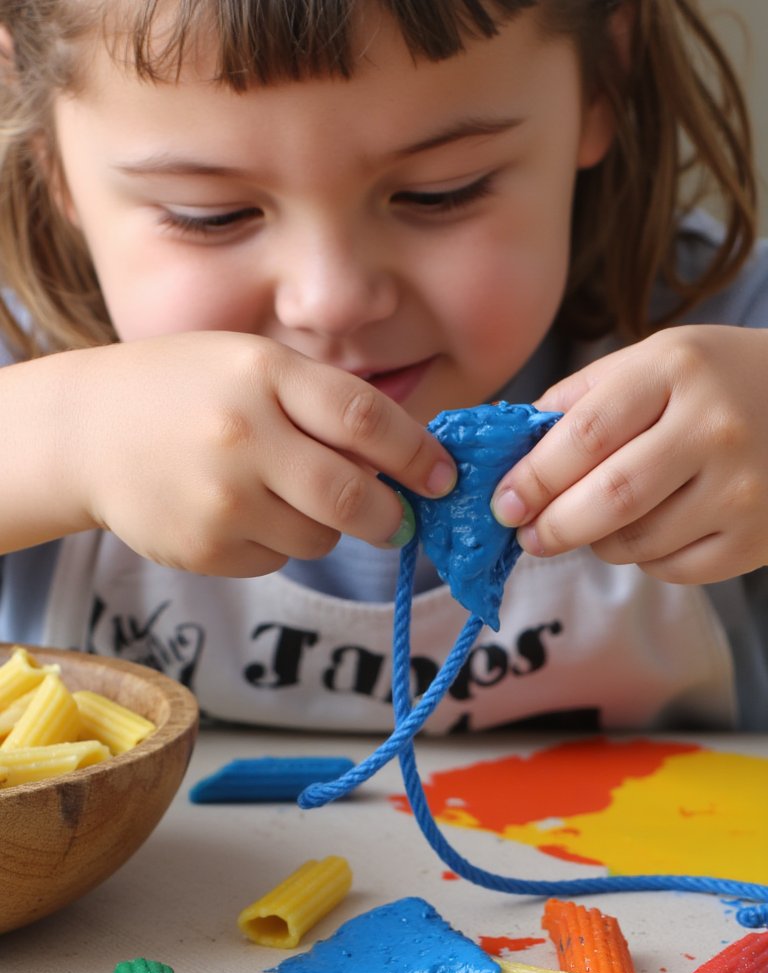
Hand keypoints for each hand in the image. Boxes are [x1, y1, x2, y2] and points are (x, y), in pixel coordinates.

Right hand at [52, 332, 455, 574]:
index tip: (442, 476)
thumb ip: (320, 404)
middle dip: (390, 516)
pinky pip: (276, 559)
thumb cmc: (184, 391)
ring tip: (285, 496)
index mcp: (263, 375)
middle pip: (353, 495)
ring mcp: (223, 498)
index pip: (365, 420)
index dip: (416, 455)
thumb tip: (404, 459)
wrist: (85, 434)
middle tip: (397, 520)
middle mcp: (244, 436)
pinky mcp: (207, 548)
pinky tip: (241, 512)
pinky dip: (277, 543)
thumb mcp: (249, 367)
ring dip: (326, 527)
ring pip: (319, 537)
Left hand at [491, 325, 767, 582]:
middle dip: (553, 525)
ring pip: (635, 542)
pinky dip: (643, 558)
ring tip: (593, 523)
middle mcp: (715, 428)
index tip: (503, 502)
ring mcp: (741, 489)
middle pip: (609, 499)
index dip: (533, 478)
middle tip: (527, 534)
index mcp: (677, 370)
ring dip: (596, 542)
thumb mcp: (657, 361)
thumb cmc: (720, 380)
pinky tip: (650, 530)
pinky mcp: (755, 538)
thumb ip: (583, 399)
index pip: (585, 435)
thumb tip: (512, 453)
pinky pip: (671, 569)